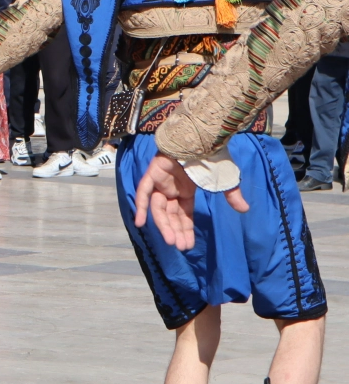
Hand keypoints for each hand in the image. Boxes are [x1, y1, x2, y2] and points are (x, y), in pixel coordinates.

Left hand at [133, 153, 248, 250]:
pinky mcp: (153, 173)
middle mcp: (171, 188)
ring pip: (158, 207)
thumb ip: (231, 195)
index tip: (188, 245)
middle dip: (175, 230)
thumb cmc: (212, 156)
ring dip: (163, 224)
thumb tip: (245, 209)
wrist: (203, 137)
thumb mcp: (224, 180)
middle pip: (170, 214)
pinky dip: (141, 206)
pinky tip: (140, 222)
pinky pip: (143, 192)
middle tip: (179, 246)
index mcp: (186, 190)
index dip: (185, 229)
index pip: (183, 214)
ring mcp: (161, 181)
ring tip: (171, 241)